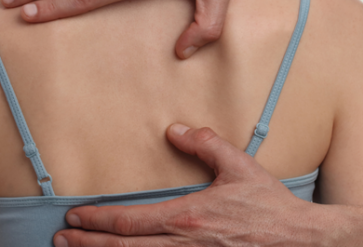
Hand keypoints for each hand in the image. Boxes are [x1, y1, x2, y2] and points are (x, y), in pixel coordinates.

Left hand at [53, 125, 316, 246]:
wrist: (302, 242)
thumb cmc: (270, 207)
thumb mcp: (239, 166)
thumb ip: (205, 144)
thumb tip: (174, 128)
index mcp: (188, 216)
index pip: (130, 219)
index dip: (98, 220)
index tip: (75, 215)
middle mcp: (184, 245)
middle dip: (88, 244)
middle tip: (60, 238)